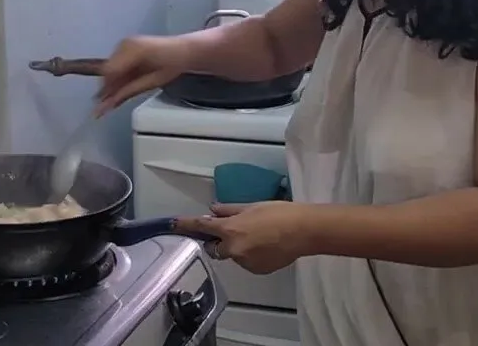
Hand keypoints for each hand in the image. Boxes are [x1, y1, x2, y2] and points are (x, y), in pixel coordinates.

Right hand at [94, 35, 192, 115]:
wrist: (184, 50)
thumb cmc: (173, 66)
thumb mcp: (153, 81)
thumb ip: (129, 90)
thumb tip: (110, 103)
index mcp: (133, 51)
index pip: (110, 71)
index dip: (105, 89)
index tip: (102, 105)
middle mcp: (124, 44)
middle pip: (107, 70)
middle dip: (107, 89)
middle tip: (104, 106)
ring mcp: (124, 44)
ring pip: (109, 69)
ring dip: (111, 84)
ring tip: (110, 100)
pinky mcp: (124, 47)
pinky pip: (115, 65)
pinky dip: (116, 78)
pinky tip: (117, 88)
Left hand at [174, 202, 313, 274]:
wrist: (305, 231)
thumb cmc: (279, 213)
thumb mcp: (251, 206)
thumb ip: (228, 210)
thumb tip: (212, 210)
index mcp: (230, 230)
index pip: (201, 227)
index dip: (185, 225)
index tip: (172, 224)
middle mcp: (233, 249)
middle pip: (215, 248)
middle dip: (218, 241)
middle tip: (233, 230)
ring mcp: (245, 262)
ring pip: (232, 255)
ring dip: (237, 248)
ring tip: (258, 237)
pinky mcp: (257, 270)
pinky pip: (246, 262)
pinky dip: (250, 255)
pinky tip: (266, 246)